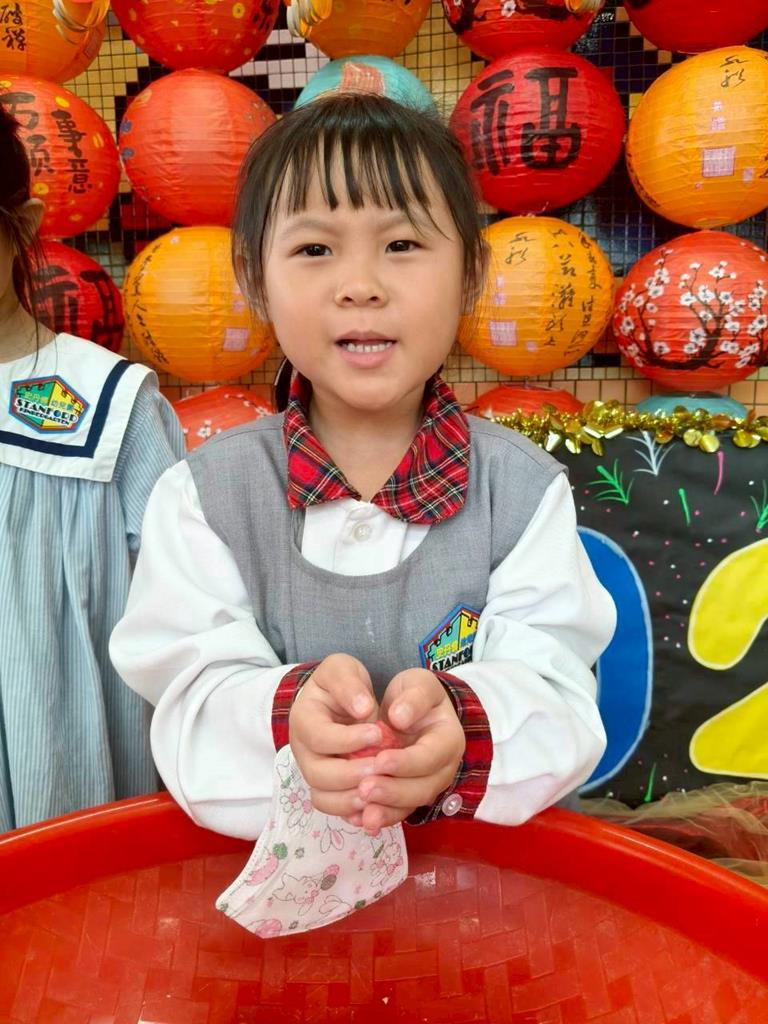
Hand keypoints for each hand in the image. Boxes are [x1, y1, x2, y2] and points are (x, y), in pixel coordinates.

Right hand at [288, 653, 382, 816]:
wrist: (336, 701)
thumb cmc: (341, 684)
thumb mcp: (342, 669)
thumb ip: (349, 684)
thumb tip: (363, 710)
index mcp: (303, 719)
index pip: (319, 737)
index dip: (348, 739)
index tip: (379, 733)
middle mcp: (303, 750)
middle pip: (317, 774)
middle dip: (351, 774)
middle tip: (381, 767)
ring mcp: (313, 771)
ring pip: (323, 797)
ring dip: (351, 799)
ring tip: (379, 791)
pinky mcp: (327, 788)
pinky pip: (333, 808)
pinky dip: (352, 812)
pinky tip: (376, 806)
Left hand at [350, 668, 465, 833]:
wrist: (410, 710)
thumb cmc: (413, 694)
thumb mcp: (418, 683)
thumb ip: (413, 697)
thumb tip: (400, 718)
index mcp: (449, 739)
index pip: (431, 756)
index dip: (406, 762)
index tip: (379, 760)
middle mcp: (443, 768)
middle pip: (423, 788)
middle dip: (394, 791)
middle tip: (364, 788)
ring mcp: (427, 784)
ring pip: (410, 805)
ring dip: (386, 810)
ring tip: (362, 812)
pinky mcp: (409, 796)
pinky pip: (397, 812)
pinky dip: (380, 817)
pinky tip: (359, 820)